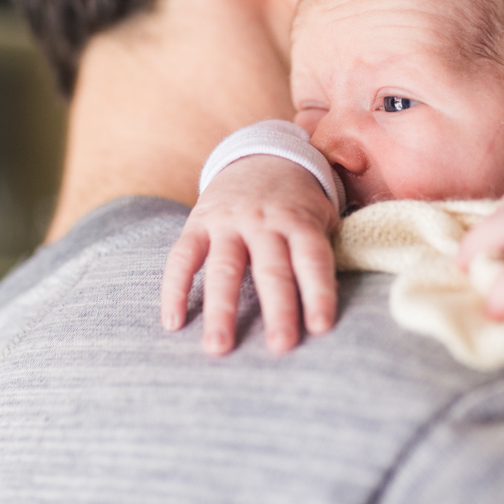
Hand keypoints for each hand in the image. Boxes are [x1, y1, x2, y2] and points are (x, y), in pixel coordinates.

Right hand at [160, 155, 339, 354]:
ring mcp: (228, 222)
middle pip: (272, 269)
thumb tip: (330, 304)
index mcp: (299, 221)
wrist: (261, 155)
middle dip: (277, 309)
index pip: (313, 259)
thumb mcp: (320, 217)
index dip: (318, 292)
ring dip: (220, 309)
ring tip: (218, 347)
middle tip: (280, 347)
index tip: (320, 327)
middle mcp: (264, 221)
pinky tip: (173, 323)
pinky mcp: (198, 222)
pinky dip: (175, 289)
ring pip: (224, 268)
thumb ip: (321, 254)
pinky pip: (183, 257)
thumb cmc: (297, 204)